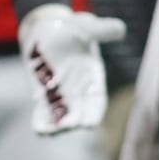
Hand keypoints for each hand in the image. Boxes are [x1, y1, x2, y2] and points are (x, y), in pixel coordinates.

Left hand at [18, 4, 125, 133]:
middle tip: (68, 126)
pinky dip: (42, 122)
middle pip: (78, 113)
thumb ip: (100, 30)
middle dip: (74, 121)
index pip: (97, 101)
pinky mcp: (42, 95)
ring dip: (56, 125)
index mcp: (93, 80)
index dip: (93, 112)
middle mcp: (78, 93)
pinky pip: (43, 112)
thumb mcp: (85, 27)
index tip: (90, 123)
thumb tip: (120, 28)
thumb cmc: (72, 29)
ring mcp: (60, 96)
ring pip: (60, 116)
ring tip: (49, 132)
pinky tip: (38, 130)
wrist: (47, 31)